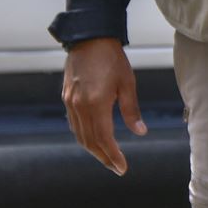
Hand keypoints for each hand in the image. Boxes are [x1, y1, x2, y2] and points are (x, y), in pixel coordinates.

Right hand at [61, 36, 145, 174]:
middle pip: (90, 141)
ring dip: (93, 149)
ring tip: (108, 158)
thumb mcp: (127, 83)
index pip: (104, 138)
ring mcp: (70, 102)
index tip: (122, 167)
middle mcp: (79, 106)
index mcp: (96, 103)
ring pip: (79, 135)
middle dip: (103, 157)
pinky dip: (84, 136)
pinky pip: (74, 124)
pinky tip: (94, 139)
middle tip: (117, 168)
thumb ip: (131, 110)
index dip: (113, 155)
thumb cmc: (112, 59)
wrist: (89, 38)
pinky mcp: (67, 98)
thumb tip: (140, 132)